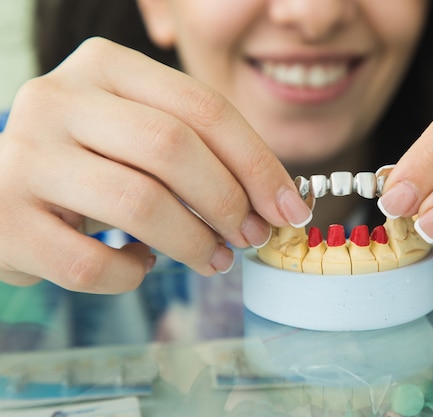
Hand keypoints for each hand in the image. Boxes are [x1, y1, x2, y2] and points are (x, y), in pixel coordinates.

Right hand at [0, 37, 310, 292]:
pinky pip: (91, 262)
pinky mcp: (4, 219)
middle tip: (252, 236)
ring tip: (214, 259)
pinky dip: (130, 274)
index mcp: (104, 66)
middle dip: (229, 202)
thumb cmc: (90, 159)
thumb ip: (199, 149)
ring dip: (193, 243)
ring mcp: (25, 156)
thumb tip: (274, 200)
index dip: (258, 163)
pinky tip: (140, 264)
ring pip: (138, 204)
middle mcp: (58, 99)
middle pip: (173, 148)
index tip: (289, 208)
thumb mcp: (138, 131)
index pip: (204, 107)